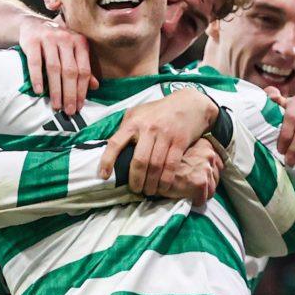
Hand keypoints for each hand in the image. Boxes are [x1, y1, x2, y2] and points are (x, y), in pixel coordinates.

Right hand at [19, 17, 97, 114]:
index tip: (79, 107)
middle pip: (70, 71)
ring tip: (56, 105)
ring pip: (54, 68)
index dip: (82, 90)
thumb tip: (95, 86)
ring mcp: (48, 38)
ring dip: (55, 89)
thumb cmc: (55, 43)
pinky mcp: (32, 41)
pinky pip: (35, 62)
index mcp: (80, 42)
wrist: (31, 25)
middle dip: (70, 93)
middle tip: (69, 111)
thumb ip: (83, 67)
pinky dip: (37, 78)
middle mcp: (66, 38)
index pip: (83, 70)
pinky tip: (39, 91)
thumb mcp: (72, 51)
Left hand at [98, 89, 218, 194]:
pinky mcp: (180, 141)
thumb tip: (112, 147)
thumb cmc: (160, 110)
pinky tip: (163, 187)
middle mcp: (148, 128)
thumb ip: (126, 127)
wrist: (190, 103)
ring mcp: (165, 135)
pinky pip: (171, 165)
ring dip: (151, 183)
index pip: (115, 143)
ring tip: (148, 192)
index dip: (107, 160)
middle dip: (135, 180)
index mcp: (134, 122)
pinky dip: (166, 180)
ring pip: (155, 166)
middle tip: (135, 190)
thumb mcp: (139, 112)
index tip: (103, 176)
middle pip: (139, 161)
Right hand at [162, 139, 223, 205]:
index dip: (207, 174)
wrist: (150, 166)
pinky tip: (184, 198)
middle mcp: (208, 155)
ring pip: (211, 189)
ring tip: (188, 193)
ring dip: (201, 194)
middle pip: (216, 177)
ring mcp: (205, 169)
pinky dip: (193, 202)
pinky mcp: (199, 182)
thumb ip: (192, 153)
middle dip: (205, 184)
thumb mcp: (180, 150)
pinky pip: (202, 199)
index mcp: (205, 145)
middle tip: (192, 187)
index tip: (197, 178)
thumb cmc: (163, 157)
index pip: (218, 164)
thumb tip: (197, 164)